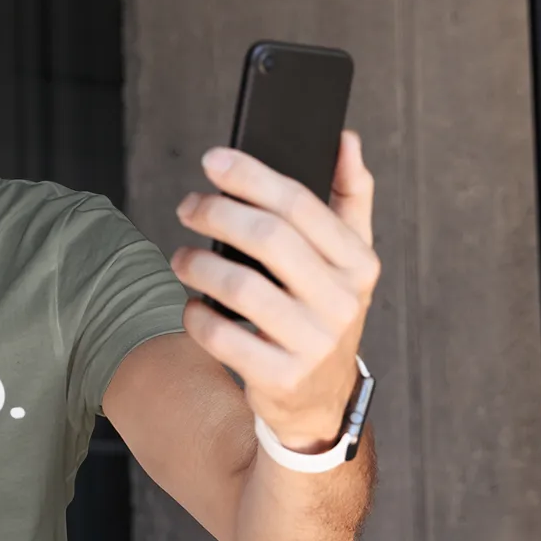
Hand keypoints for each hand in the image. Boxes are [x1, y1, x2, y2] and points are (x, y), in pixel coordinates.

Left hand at [170, 131, 379, 451]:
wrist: (318, 401)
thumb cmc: (322, 313)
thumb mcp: (349, 261)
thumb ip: (350, 198)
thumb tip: (345, 139)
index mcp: (359, 264)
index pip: (301, 204)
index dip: (252, 176)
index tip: (212, 160)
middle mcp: (342, 302)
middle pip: (268, 238)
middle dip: (217, 213)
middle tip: (187, 206)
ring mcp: (313, 343)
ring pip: (240, 286)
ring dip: (198, 265)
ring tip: (181, 258)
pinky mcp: (279, 377)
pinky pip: (221, 336)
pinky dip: (196, 316)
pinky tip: (193, 306)